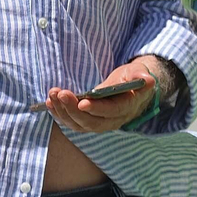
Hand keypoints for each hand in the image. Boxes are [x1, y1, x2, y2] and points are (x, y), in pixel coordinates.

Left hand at [42, 58, 159, 133]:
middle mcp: (113, 120)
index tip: (82, 102)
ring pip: (79, 125)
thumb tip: (147, 80)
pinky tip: (50, 103)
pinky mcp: (88, 122)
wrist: (130, 89)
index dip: (97, 109)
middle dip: (73, 110)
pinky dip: (59, 114)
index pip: (111, 111)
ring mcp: (100, 124)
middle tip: (61, 94)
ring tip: (52, 95)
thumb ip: (141, 76)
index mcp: (127, 107)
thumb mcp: (138, 72)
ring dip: (63, 112)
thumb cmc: (132, 78)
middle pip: (91, 122)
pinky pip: (72, 123)